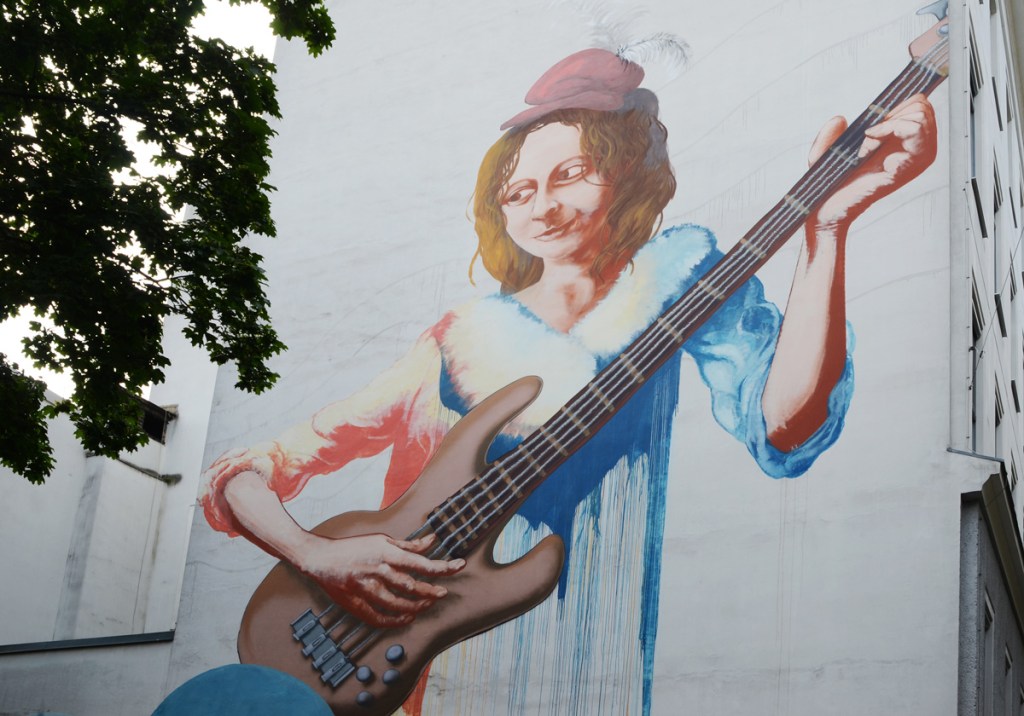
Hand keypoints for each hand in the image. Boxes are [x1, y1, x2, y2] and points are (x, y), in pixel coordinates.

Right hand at [297, 533, 465, 627]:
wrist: (320, 558)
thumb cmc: (354, 547)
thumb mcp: (382, 540)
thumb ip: (409, 544)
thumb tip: (432, 540)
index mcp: (386, 552)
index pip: (421, 562)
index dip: (442, 567)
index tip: (458, 566)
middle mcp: (377, 570)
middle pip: (411, 586)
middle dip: (431, 591)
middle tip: (442, 593)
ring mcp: (365, 588)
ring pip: (397, 604)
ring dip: (416, 606)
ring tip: (426, 604)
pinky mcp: (355, 603)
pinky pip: (379, 618)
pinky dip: (395, 621)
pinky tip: (406, 617)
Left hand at [809, 94, 936, 230]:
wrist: (827, 211)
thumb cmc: (829, 186)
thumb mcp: (825, 154)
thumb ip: (829, 133)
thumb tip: (839, 118)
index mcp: (901, 144)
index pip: (919, 104)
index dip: (895, 105)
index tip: (870, 128)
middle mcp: (913, 151)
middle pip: (923, 106)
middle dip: (891, 114)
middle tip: (869, 139)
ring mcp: (914, 160)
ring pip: (922, 115)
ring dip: (888, 123)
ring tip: (868, 146)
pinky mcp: (908, 167)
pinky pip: (915, 129)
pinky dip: (889, 128)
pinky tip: (869, 146)